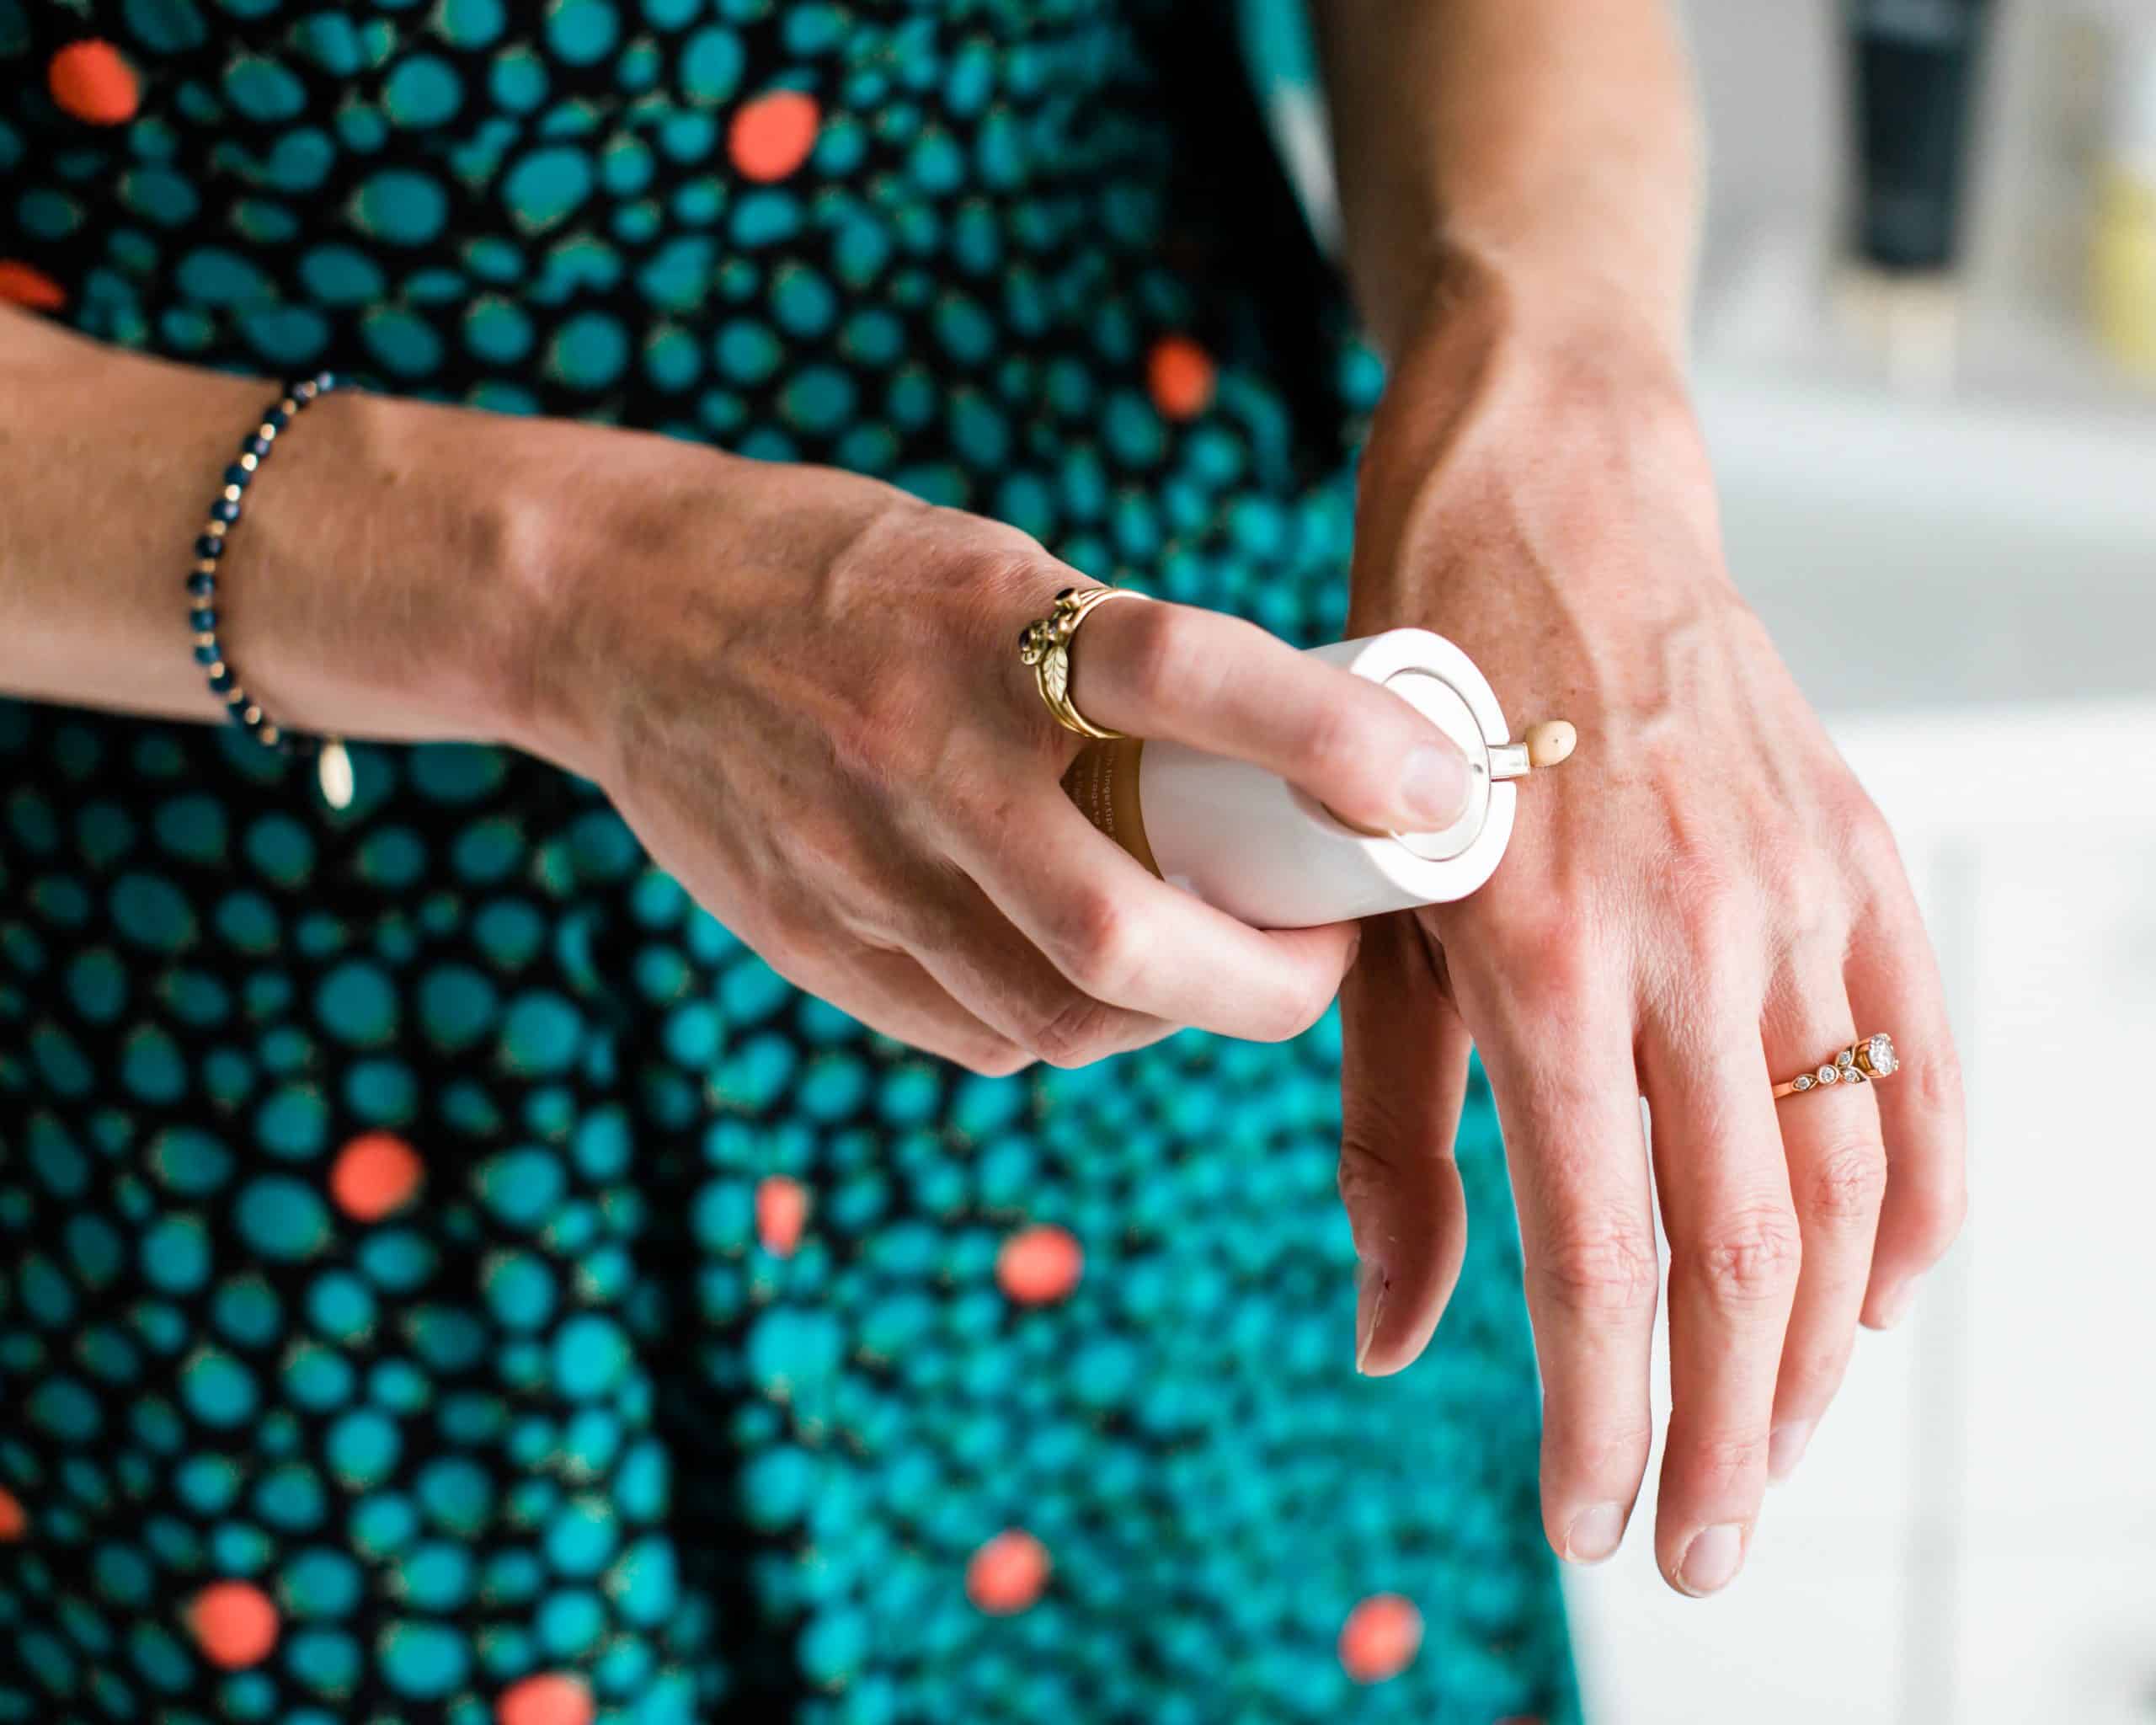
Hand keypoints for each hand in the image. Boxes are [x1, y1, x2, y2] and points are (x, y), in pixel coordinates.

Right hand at [510, 440, 1475, 1072]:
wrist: (623, 615)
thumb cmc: (847, 577)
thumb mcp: (990, 570)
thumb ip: (1116, 664)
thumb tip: (1287, 770)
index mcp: (985, 622)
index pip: (1181, 671)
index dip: (1327, 736)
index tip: (1433, 790)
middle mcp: (921, 755)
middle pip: (1121, 934)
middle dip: (1263, 981)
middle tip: (1326, 956)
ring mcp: (856, 867)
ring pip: (1058, 1015)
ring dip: (1171, 1012)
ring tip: (1212, 957)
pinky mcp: (816, 943)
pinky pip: (984, 1035)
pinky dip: (1067, 1022)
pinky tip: (1080, 969)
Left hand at [1334, 289, 1966, 1595]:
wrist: (1545, 510)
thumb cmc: (1413, 728)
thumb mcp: (1368, 927)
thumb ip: (1393, 1143)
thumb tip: (1392, 1341)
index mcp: (1548, 964)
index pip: (1601, 1258)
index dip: (1601, 1418)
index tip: (1591, 1527)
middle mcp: (1695, 942)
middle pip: (1745, 1256)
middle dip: (1724, 1432)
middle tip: (1698, 1546)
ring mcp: (1799, 899)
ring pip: (1851, 1184)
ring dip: (1818, 1348)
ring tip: (1769, 1445)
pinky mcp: (1861, 860)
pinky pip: (1925, 1065)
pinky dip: (1923, 1201)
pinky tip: (1885, 1294)